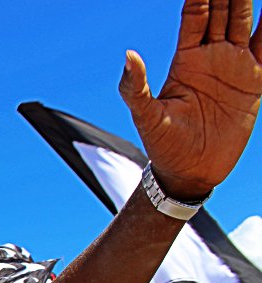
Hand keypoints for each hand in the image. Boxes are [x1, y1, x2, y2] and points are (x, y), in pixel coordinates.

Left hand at [121, 0, 261, 199]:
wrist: (190, 171)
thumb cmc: (163, 145)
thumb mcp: (146, 116)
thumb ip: (134, 87)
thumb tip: (128, 55)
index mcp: (185, 59)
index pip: (194, 15)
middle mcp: (210, 56)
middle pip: (222, 10)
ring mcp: (234, 65)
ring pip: (245, 21)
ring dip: (248, 0)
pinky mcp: (254, 80)